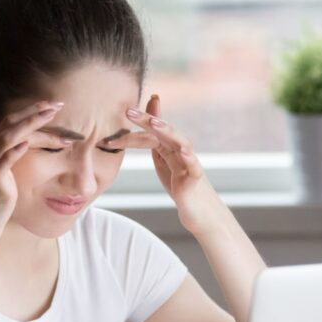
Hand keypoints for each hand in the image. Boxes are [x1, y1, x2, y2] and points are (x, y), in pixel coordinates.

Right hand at [0, 98, 63, 250]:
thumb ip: (0, 162)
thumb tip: (18, 151)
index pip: (5, 123)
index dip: (26, 112)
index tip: (46, 106)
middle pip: (8, 123)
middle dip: (33, 111)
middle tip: (57, 104)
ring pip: (8, 136)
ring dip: (32, 123)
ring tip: (52, 114)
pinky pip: (3, 162)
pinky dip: (14, 151)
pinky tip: (27, 143)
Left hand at [120, 94, 228, 236]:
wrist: (199, 210)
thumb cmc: (181, 184)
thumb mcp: (163, 161)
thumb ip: (153, 143)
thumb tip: (139, 128)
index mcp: (169, 147)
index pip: (151, 132)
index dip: (136, 125)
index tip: (122, 112)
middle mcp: (180, 150)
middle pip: (163, 131)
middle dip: (146, 120)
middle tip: (128, 111)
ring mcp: (189, 163)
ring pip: (180, 142)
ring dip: (167, 131)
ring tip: (153, 123)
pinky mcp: (195, 179)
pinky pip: (194, 166)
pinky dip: (189, 157)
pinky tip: (182, 150)